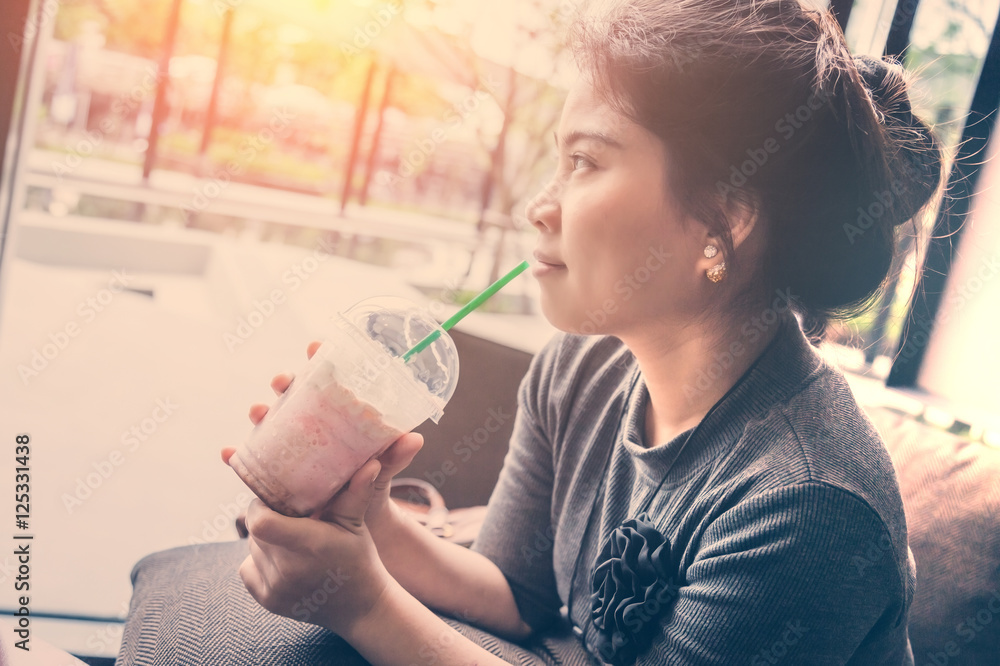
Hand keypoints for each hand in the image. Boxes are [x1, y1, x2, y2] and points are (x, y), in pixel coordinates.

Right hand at [221, 341, 424, 539]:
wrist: (347, 530)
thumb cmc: (364, 491)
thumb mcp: (380, 475)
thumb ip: (393, 459)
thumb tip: (414, 439)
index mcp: (337, 418)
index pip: (328, 380)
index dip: (320, 360)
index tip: (315, 346)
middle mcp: (311, 426)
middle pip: (295, 395)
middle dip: (286, 382)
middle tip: (283, 382)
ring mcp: (290, 447)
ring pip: (270, 421)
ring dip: (260, 412)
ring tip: (257, 412)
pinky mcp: (273, 472)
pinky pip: (252, 462)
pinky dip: (237, 457)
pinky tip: (227, 455)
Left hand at [239, 457, 392, 635]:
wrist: (360, 607)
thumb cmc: (358, 559)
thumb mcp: (356, 524)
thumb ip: (355, 493)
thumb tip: (370, 463)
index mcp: (309, 545)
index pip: (260, 522)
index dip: (260, 506)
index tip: (275, 500)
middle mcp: (288, 570)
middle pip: (254, 531)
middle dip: (266, 518)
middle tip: (287, 516)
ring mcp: (275, 589)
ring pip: (251, 548)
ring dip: (264, 539)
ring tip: (290, 537)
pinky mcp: (267, 600)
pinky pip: (247, 568)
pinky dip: (259, 559)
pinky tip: (283, 559)